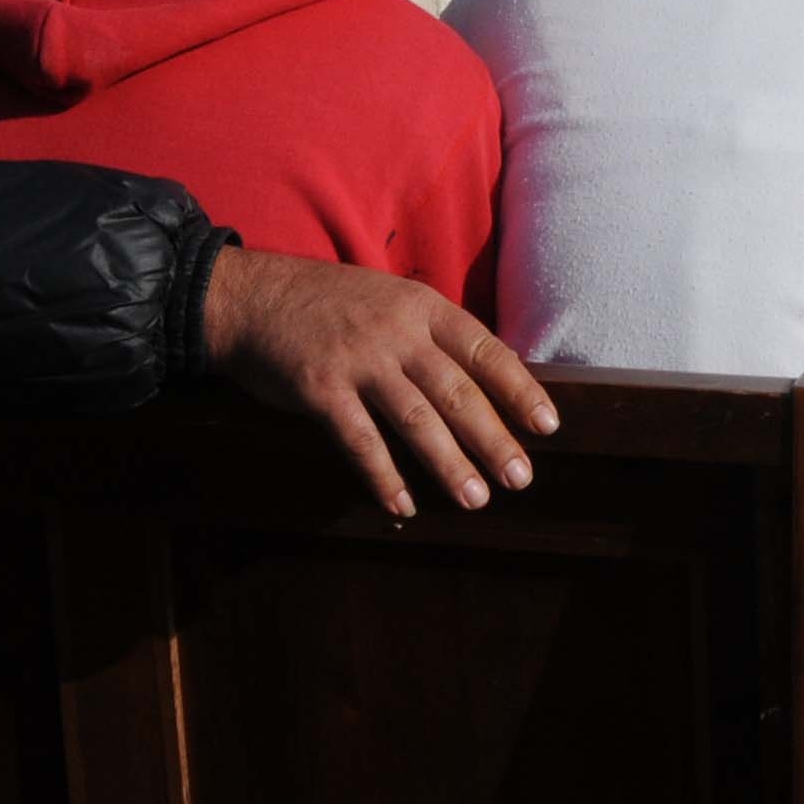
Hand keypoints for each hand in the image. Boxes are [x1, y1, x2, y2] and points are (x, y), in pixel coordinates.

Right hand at [200, 246, 558, 518]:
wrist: (255, 298)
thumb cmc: (331, 306)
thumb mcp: (391, 301)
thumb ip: (432, 336)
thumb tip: (485, 382)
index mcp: (422, 308)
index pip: (485, 350)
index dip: (519, 389)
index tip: (548, 425)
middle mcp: (397, 333)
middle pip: (457, 391)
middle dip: (493, 438)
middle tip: (520, 478)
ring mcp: (359, 360)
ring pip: (416, 419)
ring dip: (449, 464)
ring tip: (476, 499)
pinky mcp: (321, 389)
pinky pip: (360, 440)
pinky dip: (384, 476)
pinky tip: (404, 505)